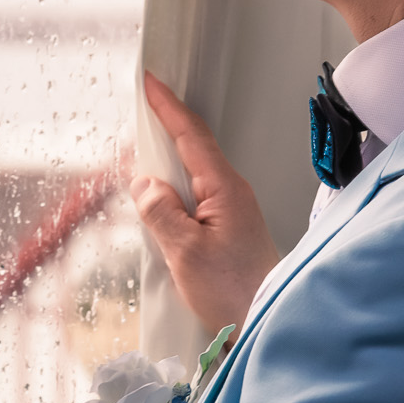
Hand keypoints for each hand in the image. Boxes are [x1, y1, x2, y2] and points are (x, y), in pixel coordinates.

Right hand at [132, 72, 281, 335]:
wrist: (264, 321)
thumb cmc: (235, 291)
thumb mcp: (185, 251)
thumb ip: (161, 212)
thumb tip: (145, 184)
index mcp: (224, 188)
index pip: (191, 135)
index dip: (167, 106)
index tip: (150, 82)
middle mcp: (232, 192)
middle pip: (193, 148)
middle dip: (165, 128)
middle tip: (139, 113)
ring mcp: (232, 210)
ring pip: (193, 174)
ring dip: (167, 164)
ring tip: (141, 160)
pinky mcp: (228, 228)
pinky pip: (196, 196)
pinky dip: (174, 190)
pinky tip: (160, 202)